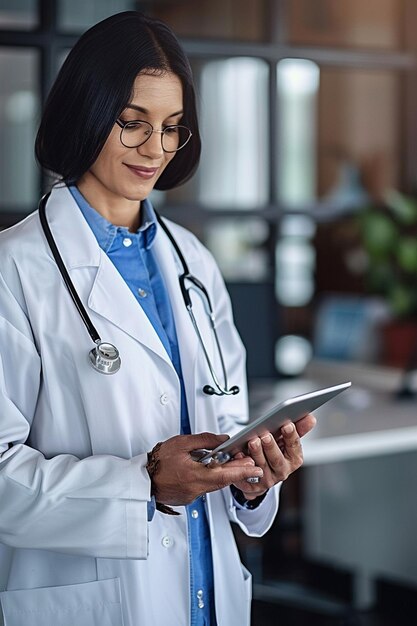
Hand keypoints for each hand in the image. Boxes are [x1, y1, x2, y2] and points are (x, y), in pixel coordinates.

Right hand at [147, 432, 263, 506]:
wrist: (140, 479)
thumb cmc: (157, 461)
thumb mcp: (181, 443)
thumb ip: (204, 440)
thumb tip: (222, 439)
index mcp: (194, 476)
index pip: (225, 475)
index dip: (242, 472)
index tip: (256, 469)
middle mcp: (195, 489)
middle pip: (222, 481)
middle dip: (238, 472)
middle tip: (251, 464)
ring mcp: (191, 496)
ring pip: (213, 485)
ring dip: (224, 475)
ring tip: (234, 464)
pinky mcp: (187, 498)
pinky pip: (203, 488)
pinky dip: (210, 479)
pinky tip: (210, 470)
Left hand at [232, 413, 315, 499]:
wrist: (260, 476)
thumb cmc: (275, 453)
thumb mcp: (286, 441)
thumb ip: (298, 429)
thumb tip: (310, 418)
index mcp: (293, 459)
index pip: (294, 447)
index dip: (291, 436)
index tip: (287, 425)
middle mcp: (282, 471)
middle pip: (277, 460)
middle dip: (272, 447)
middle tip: (266, 435)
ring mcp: (267, 479)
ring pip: (261, 466)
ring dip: (257, 453)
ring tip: (253, 441)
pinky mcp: (252, 484)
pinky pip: (246, 474)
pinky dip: (242, 463)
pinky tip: (239, 453)